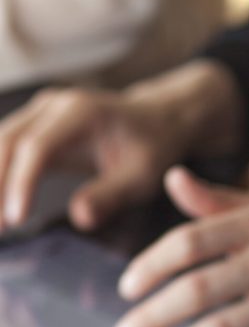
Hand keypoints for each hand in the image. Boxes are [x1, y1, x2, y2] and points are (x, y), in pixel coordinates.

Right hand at [0, 60, 241, 230]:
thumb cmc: (152, 151)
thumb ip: (111, 195)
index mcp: (79, 113)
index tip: (14, 219)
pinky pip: (6, 149)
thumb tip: (79, 219)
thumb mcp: (142, 177)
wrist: (155, 122)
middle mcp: (52, 106)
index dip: (22, 183)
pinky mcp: (35, 126)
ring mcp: (39, 113)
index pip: (38, 147)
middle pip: (7, 141)